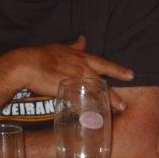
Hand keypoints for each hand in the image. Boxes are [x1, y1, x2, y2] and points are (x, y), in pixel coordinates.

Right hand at [13, 35, 133, 110]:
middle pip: (102, 84)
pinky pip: (79, 103)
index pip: (104, 64)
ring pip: (93, 94)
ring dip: (104, 104)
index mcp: (81, 58)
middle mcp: (81, 69)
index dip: (118, 70)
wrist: (27, 64)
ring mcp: (74, 81)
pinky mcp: (66, 91)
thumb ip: (74, 46)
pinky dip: (86, 111)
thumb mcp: (61, 47)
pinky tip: (92, 118)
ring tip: (113, 113)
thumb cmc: (42, 54)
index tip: (131, 75)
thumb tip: (83, 39)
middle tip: (123, 105)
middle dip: (113, 95)